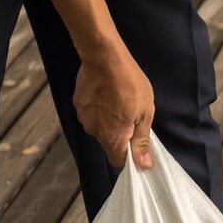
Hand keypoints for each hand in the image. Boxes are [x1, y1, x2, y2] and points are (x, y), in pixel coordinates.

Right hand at [73, 46, 154, 168]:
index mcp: (112, 138)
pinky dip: (98, 108)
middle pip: (108, 143)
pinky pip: (91, 113)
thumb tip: (143, 165)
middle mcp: (94, 131)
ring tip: (118, 102)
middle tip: (131, 116)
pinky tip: (106, 95)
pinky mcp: (78, 103)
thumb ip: (141, 141)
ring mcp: (84, 117)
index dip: (128, 157)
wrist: (104, 58)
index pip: (117, 161)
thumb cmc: (130, 85)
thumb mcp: (145, 114)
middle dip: (120, 135)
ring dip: (108, 120)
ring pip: (99, 127)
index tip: (136, 146)